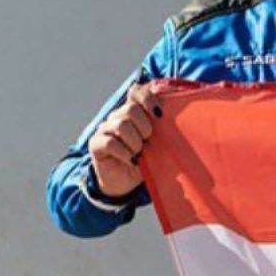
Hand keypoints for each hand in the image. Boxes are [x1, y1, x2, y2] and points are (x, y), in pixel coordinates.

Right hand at [88, 82, 162, 198]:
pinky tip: (131, 160)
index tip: (159, 114)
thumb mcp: (157, 145)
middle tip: (148, 141)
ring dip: (135, 141)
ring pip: (121, 124)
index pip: (136, 92)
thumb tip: (180, 124)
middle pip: (131, 109)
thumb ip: (163, 131)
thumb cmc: (144, 160)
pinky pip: (110, 142)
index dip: (147, 98)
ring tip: (139, 153)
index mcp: (132, 112)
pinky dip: (125, 153)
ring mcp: (104, 129)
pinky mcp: (96, 144)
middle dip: (145, 126)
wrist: (124, 182)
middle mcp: (117, 116)